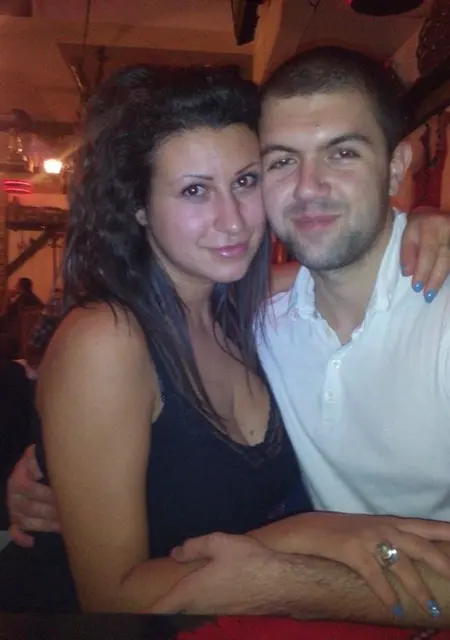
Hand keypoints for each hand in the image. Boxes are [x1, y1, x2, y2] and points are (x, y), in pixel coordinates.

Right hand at [7, 445, 59, 546]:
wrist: (29, 473)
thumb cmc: (38, 465)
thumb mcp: (35, 456)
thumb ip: (34, 458)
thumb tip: (36, 468)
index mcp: (17, 480)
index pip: (30, 489)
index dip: (46, 494)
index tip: (61, 496)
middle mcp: (12, 497)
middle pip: (31, 508)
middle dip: (51, 511)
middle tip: (69, 512)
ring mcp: (13, 511)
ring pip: (27, 522)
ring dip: (45, 525)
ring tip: (63, 525)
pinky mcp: (14, 521)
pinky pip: (15, 532)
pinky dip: (22, 538)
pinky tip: (32, 541)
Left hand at [151, 533, 279, 614]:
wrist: (282, 583)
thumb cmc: (249, 561)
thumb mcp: (219, 543)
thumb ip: (194, 547)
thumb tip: (175, 553)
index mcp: (194, 590)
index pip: (164, 606)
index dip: (149, 609)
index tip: (136, 612)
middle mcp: (203, 606)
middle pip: (178, 611)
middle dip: (166, 606)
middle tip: (156, 600)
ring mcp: (218, 612)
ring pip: (193, 611)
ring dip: (183, 605)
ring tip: (176, 596)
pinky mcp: (232, 612)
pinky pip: (207, 610)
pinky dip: (199, 604)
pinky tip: (205, 592)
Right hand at [282, 512, 449, 615]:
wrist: (303, 531)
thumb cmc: (335, 534)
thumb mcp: (366, 531)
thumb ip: (388, 541)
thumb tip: (410, 562)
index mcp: (388, 522)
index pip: (425, 526)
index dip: (446, 533)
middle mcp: (381, 527)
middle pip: (420, 545)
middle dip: (441, 562)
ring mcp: (366, 537)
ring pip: (401, 563)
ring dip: (418, 588)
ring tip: (429, 608)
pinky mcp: (350, 550)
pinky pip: (374, 574)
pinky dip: (386, 592)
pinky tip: (394, 606)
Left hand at [401, 208, 449, 301]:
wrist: (435, 212)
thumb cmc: (419, 225)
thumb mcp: (408, 233)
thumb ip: (407, 252)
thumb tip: (408, 273)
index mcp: (432, 227)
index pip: (428, 253)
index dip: (423, 271)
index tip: (417, 287)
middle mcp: (449, 230)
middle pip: (444, 259)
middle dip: (435, 279)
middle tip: (427, 296)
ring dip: (442, 279)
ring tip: (433, 294)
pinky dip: (447, 272)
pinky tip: (443, 284)